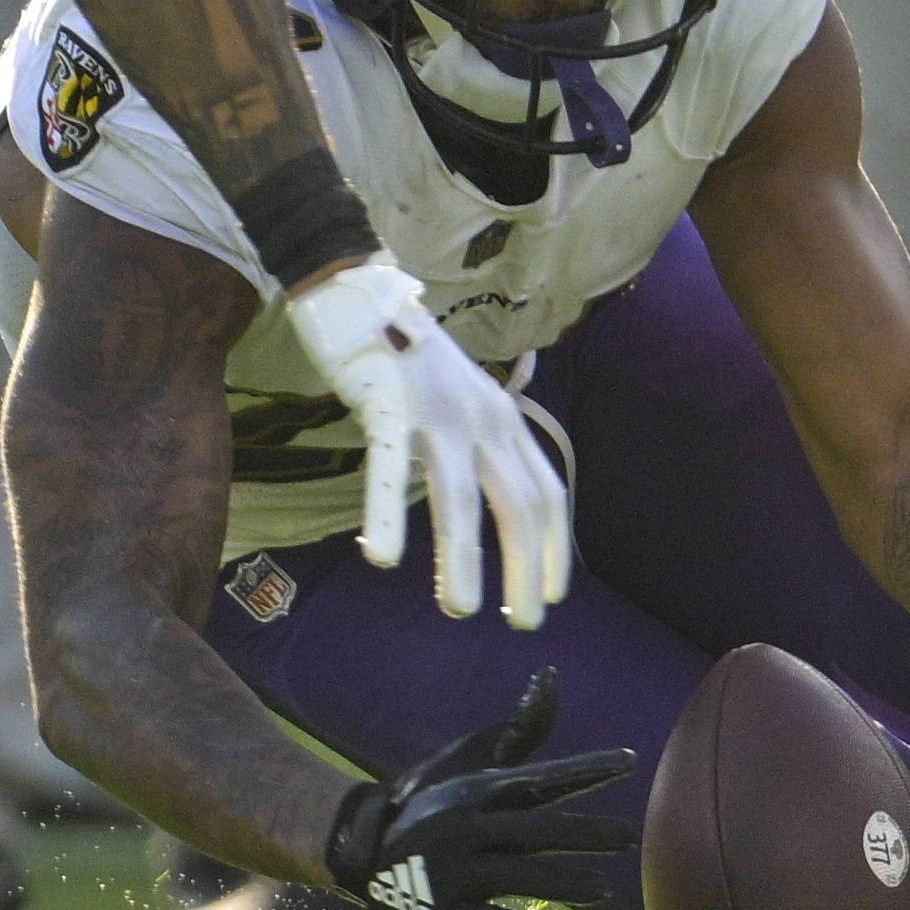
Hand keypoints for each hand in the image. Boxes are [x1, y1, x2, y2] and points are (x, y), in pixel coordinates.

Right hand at [288, 258, 568, 628]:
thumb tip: (488, 505)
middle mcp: (482, 415)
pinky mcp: (385, 402)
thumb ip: (479, 446)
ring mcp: (435, 409)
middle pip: (519, 504)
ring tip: (462, 609)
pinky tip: (383, 556)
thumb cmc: (405, 355)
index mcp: (502, 418)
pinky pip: (386, 467)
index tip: (552, 594)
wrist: (355, 287)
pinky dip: (386, 514)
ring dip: (464, 559)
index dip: (555, 549)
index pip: (546, 493)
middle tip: (525, 622)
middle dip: (526, 569)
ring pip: (458, 497)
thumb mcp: (461, 400)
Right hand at [322, 669, 635, 909]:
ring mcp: (452, 869)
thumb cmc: (437, 798)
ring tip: (602, 888)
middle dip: (583, 831)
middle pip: (535, 827)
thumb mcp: (474, 763)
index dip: (585, 769)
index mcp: (480, 789)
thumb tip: (552, 675)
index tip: (628, 760)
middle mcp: (467, 824)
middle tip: (627, 835)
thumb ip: (523, 730)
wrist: (362, 846)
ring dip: (561, 881)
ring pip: (516, 875)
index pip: (541, 776)